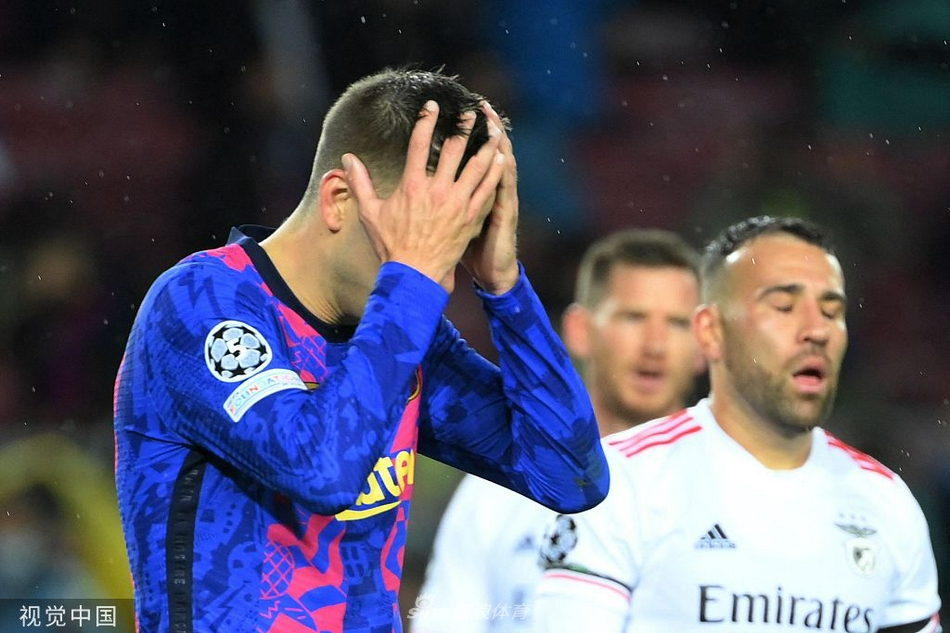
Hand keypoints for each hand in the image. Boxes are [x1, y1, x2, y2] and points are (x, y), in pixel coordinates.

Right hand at [342, 100, 504, 292]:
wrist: (414, 273)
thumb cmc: (391, 244)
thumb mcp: (370, 212)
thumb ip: (360, 182)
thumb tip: (347, 158)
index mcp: (412, 185)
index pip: (419, 144)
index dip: (427, 121)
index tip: (433, 105)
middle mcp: (436, 190)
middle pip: (453, 149)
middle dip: (463, 127)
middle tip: (471, 111)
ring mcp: (456, 203)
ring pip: (476, 166)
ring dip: (486, 145)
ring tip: (494, 129)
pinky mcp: (470, 217)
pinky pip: (486, 189)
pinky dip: (494, 172)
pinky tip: (501, 158)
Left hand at [460, 101, 519, 294]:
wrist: (491, 272)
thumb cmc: (468, 248)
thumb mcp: (455, 222)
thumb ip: (442, 204)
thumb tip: (419, 189)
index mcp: (468, 191)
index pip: (467, 156)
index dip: (464, 135)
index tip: (455, 113)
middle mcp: (485, 191)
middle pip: (485, 152)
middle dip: (483, 129)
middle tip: (480, 105)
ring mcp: (498, 200)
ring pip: (500, 165)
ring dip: (498, 144)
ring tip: (494, 123)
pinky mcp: (504, 214)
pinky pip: (505, 189)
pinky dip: (505, 172)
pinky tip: (505, 156)